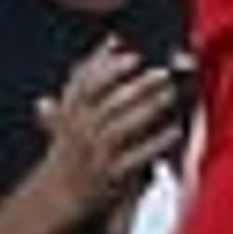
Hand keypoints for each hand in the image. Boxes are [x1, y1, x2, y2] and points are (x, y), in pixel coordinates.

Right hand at [33, 42, 182, 223]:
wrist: (57, 194)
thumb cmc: (73, 143)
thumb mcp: (74, 107)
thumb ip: (90, 74)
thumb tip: (112, 39)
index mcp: (71, 112)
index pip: (84, 85)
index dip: (108, 68)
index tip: (132, 55)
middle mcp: (80, 131)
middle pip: (107, 104)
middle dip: (136, 87)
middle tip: (162, 73)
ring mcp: (94, 154)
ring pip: (119, 128)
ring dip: (146, 110)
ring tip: (170, 95)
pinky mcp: (110, 176)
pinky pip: (134, 158)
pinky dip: (155, 143)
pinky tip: (175, 130)